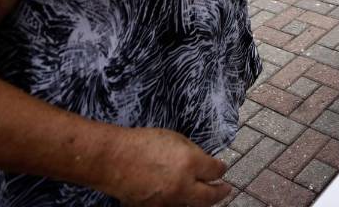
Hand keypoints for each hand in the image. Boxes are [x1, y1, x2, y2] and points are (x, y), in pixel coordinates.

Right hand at [100, 127, 229, 205]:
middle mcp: (183, 185)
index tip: (222, 168)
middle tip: (225, 189)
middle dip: (221, 193)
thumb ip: (191, 152)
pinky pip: (172, 206)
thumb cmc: (142, 142)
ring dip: (199, 199)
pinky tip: (179, 194)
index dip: (221, 169)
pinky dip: (179, 201)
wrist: (112, 160)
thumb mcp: (173, 138)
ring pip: (192, 204)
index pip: (215, 171)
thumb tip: (202, 161)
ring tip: (204, 195)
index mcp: (190, 163)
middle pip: (210, 197)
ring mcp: (168, 200)